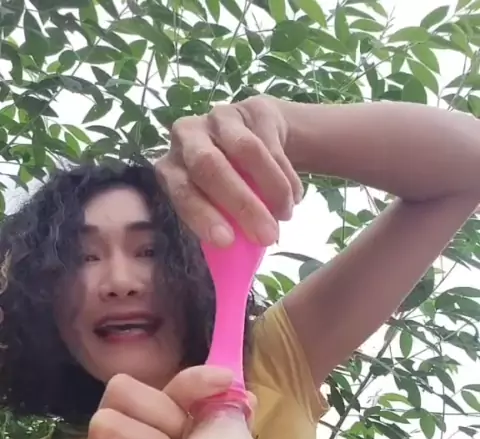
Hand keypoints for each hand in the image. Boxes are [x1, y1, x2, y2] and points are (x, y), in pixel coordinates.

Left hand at [156, 95, 303, 247]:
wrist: (261, 141)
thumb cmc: (233, 189)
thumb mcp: (220, 209)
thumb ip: (222, 230)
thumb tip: (234, 272)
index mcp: (170, 169)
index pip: (181, 191)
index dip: (203, 216)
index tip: (228, 242)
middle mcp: (186, 137)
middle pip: (208, 166)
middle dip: (241, 204)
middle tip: (268, 236)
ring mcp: (218, 118)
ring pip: (244, 150)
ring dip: (271, 189)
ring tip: (287, 216)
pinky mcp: (250, 108)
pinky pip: (271, 145)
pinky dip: (286, 177)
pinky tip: (295, 198)